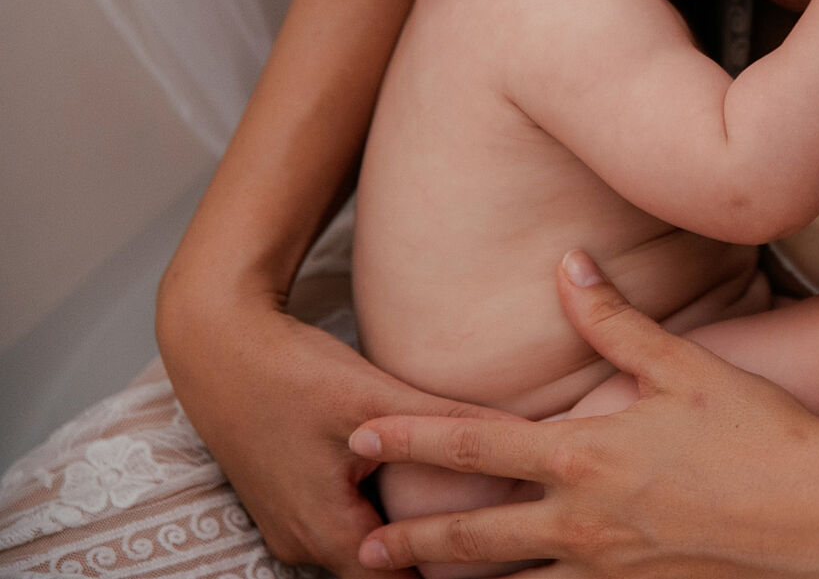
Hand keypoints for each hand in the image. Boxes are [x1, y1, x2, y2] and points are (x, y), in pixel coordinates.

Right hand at [158, 288, 519, 578]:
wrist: (214, 340)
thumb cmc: (289, 369)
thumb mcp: (376, 396)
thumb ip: (451, 424)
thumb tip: (525, 434)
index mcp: (323, 531)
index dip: (449, 572)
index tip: (491, 560)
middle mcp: (302, 540)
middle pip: (382, 571)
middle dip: (432, 555)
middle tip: (486, 541)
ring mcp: (289, 522)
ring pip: (362, 548)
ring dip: (404, 534)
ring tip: (461, 516)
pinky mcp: (287, 497)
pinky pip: (341, 523)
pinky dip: (377, 512)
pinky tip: (411, 486)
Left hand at [349, 252, 818, 577]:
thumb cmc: (759, 435)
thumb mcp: (686, 366)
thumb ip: (616, 322)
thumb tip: (569, 267)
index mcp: (585, 456)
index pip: (476, 445)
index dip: (411, 439)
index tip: (358, 436)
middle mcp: (582, 523)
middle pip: (475, 537)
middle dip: (413, 542)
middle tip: (360, 548)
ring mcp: (609, 573)